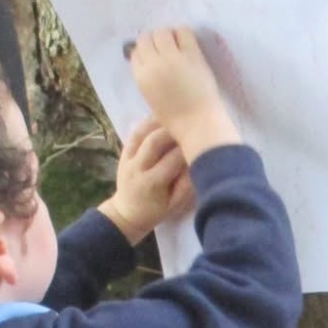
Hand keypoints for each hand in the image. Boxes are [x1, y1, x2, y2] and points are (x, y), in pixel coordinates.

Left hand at [99, 120, 194, 243]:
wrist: (128, 212)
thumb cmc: (157, 210)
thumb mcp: (175, 204)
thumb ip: (187, 184)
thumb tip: (197, 162)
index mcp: (152, 183)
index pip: (173, 160)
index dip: (188, 149)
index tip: (203, 140)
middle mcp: (138, 167)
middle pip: (156, 141)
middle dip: (175, 130)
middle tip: (191, 123)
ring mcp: (128, 158)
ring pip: (144, 132)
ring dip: (161, 121)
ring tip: (178, 115)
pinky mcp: (124, 151)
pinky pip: (136, 132)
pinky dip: (149, 122)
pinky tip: (163, 116)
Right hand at [127, 27, 239, 159]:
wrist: (198, 123)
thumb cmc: (176, 119)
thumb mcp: (152, 98)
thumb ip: (148, 79)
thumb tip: (150, 62)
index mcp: (141, 78)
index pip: (135, 54)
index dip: (144, 53)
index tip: (153, 56)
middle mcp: (153, 63)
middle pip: (145, 39)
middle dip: (153, 41)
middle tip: (165, 47)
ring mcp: (172, 57)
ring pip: (162, 31)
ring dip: (168, 35)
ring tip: (176, 43)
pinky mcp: (191, 54)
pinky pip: (183, 31)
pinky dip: (182, 32)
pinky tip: (187, 42)